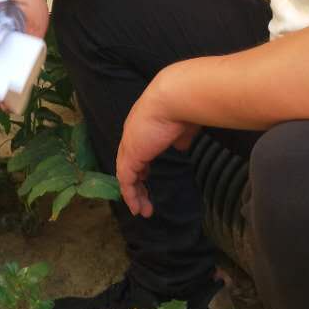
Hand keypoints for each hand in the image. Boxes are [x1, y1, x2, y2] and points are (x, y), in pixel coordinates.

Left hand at [116, 77, 200, 217]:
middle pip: (129, 164)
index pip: (137, 151)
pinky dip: (130, 194)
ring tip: (143, 210)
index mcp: (142, 127)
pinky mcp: (130, 155)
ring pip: (126, 174)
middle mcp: (132, 135)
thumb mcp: (182, 127)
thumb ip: (179, 138)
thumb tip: (180, 146)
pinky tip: (137, 207)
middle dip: (136, 183)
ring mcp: (129, 146)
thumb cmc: (182, 109)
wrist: (174, 99)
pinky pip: (126, 180)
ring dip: (134, 194)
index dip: (140, 166)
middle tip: (144, 200)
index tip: (146, 178)